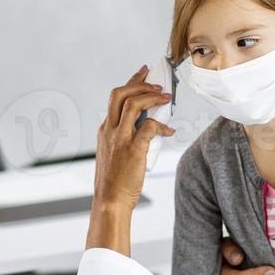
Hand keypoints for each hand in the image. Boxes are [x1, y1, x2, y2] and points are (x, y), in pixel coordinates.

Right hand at [93, 65, 175, 209]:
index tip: (143, 73)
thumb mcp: (116, 153)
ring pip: (132, 104)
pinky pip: (149, 127)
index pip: (115, 98)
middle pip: (120, 94)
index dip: (131, 82)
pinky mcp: (132, 149)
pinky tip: (169, 131)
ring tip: (165, 98)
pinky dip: (162, 126)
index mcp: (105, 130)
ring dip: (151, 97)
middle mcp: (109, 130)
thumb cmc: (116, 180)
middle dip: (140, 83)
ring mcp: (120, 139)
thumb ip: (129, 137)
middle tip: (157, 84)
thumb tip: (152, 126)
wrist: (111, 200)